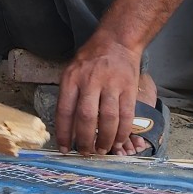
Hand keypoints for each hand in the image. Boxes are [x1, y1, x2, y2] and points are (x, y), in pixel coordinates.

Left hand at [54, 35, 140, 154]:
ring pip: (108, 119)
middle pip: (86, 117)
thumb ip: (69, 95)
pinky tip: (119, 141)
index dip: (64, 133)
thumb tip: (67, 127)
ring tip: (102, 150)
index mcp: (71, 78)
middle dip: (85, 140)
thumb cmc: (91, 59)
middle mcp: (90, 81)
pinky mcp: (128, 88)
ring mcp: (111, 84)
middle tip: (86, 152)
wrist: (117, 41)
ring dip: (106, 139)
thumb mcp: (72, 70)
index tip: (65, 149)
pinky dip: (123, 132)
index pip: (64, 111)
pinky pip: (126, 115)